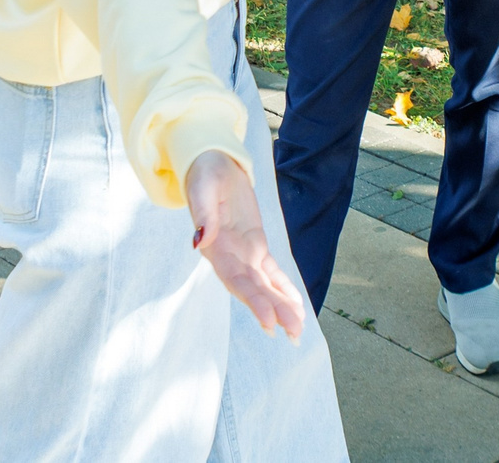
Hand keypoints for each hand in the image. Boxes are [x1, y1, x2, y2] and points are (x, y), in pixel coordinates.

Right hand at [183, 150, 307, 339]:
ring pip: (265, 286)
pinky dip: (284, 287)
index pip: (236, 281)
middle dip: (274, 312)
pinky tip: (297, 305)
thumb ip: (203, 213)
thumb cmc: (204, 174)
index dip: (253, 302)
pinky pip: (272, 271)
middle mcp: (229, 257)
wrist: (213, 163)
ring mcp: (243, 254)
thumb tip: (200, 240)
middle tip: (295, 334)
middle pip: (253, 290)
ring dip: (281, 307)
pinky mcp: (255, 245)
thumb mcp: (202, 187)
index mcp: (215, 248)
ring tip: (299, 329)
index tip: (269, 322)